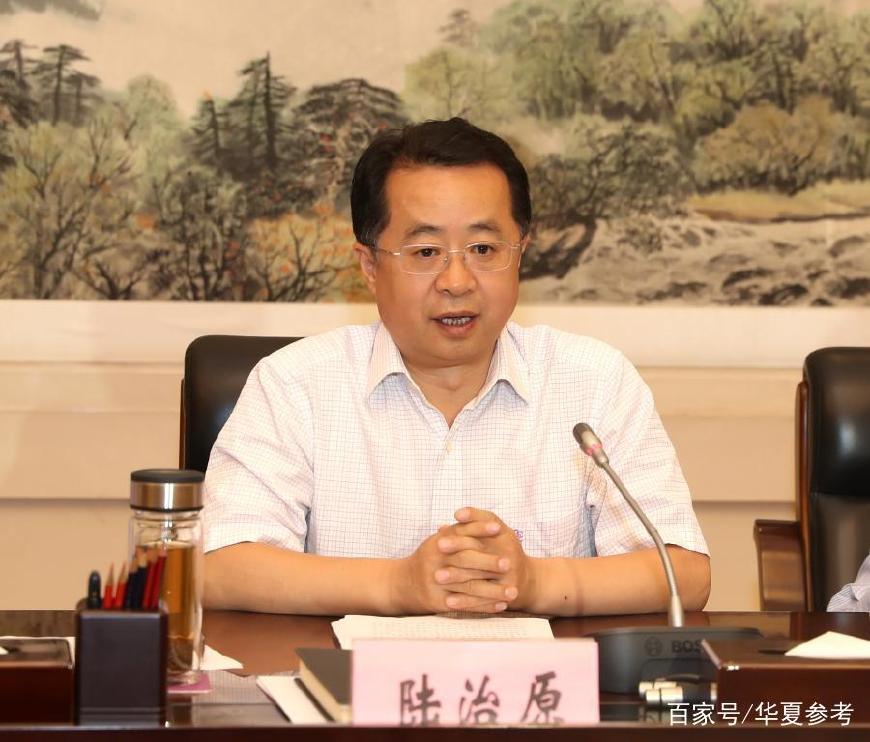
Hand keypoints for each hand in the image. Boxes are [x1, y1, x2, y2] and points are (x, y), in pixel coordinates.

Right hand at [391, 516, 515, 614]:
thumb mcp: (441, 541)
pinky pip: (464, 605)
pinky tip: (500, 606)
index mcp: (438, 543)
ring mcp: (436, 583)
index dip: (479, 529)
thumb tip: (494, 523)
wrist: (403, 584)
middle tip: (510, 564)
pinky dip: (484, 606)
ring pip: (468, 587)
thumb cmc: (430, 558)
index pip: (461, 532)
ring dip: (493, 591)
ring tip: (513, 592)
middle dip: (489, 562)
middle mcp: (435, 561)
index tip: (498, 528)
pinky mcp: (438, 602)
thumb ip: (463, 531)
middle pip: (465, 560)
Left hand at [437, 507, 535, 611]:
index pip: (484, 524)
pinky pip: (483, 598)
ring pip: (480, 574)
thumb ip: (469, 527)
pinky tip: (448, 600)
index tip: (444, 525)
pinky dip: (465, 601)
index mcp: (503, 534)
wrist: (527, 580)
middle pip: (479, 548)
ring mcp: (509, 573)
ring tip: (437, 576)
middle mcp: (508, 551)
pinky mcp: (508, 592)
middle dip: (457, 546)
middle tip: (436, 547)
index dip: (466, 522)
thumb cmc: (502, 552)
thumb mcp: (493, 534)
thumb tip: (440, 527)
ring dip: (457, 576)